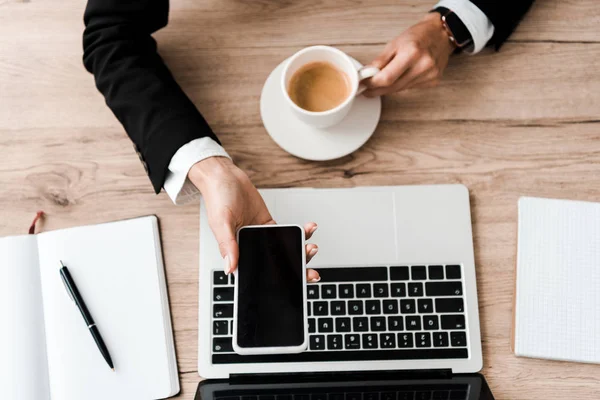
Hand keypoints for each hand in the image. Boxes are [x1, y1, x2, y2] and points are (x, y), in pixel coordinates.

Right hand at [189, 157, 319, 281]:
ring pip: (284, 249)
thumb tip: (230, 268)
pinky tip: (308, 229)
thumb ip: (227, 245)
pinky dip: (299, 232)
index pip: (257, 273)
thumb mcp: (221, 222)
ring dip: (300, 251)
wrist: (225, 176)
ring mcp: (261, 236)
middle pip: (275, 264)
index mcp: (236, 252)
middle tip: (310, 273)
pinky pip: (286, 232)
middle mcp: (250, 247)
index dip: (274, 282)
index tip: (292, 285)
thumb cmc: (218, 198)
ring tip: (312, 248)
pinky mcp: (268, 224)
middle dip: (294, 270)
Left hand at [364, 12, 454, 96]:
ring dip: (388, 88)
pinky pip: (410, 88)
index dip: (372, 84)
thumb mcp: (395, 43)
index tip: (364, 84)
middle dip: (377, 89)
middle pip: (393, 87)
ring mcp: (430, 75)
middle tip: (367, 89)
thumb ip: (380, 61)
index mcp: (412, 53)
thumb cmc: (418, 36)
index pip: (387, 78)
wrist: (440, 35)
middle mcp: (423, 65)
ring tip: (381, 82)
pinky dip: (401, 85)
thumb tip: (366, 75)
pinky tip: (401, 77)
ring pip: (400, 89)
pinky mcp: (433, 81)